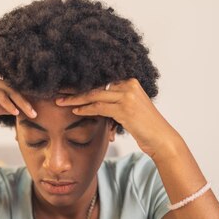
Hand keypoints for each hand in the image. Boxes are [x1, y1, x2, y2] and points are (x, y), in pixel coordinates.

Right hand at [0, 66, 36, 142]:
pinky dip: (9, 105)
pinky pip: (0, 95)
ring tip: (30, 114)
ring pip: (7, 90)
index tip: (33, 105)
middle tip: (35, 112)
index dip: (21, 93)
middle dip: (24, 99)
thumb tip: (25, 101)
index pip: (8, 82)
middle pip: (9, 85)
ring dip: (20, 103)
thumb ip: (6, 101)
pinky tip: (16, 113)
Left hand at [55, 78, 180, 158]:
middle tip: (57, 91)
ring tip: (60, 102)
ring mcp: (127, 96)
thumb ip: (115, 101)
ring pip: (94, 95)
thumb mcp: (129, 109)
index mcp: (130, 81)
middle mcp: (129, 84)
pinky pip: (99, 107)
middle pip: (95, 85)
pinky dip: (85, 109)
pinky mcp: (125, 108)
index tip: (67, 85)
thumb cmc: (145, 127)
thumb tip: (93, 101)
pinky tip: (75, 111)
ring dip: (75, 100)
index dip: (83, 83)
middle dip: (75, 89)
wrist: (161, 139)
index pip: (101, 79)